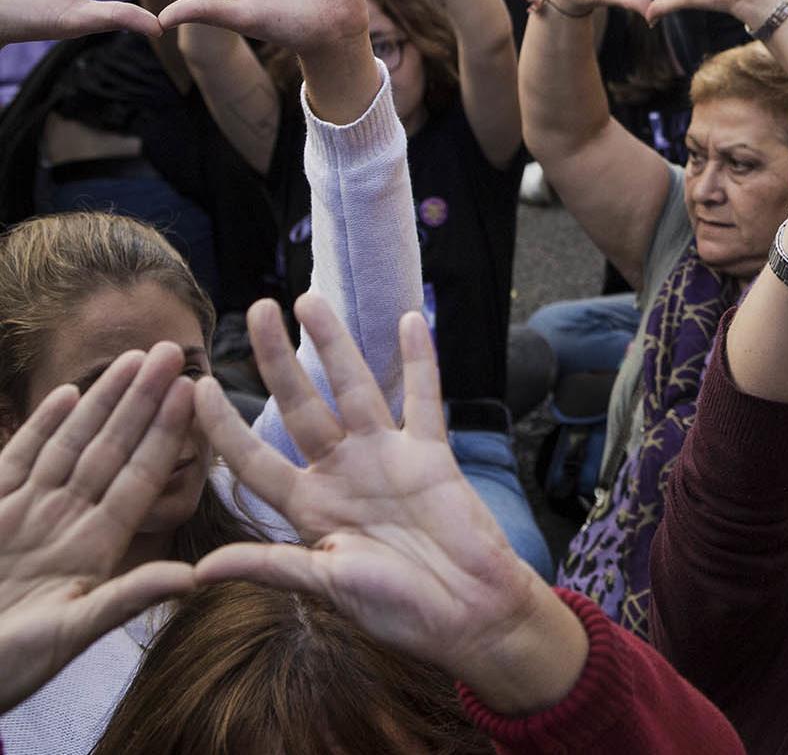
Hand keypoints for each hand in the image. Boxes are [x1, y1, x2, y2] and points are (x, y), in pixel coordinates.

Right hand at [0, 344, 196, 713]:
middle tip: (170, 351)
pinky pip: (19, 461)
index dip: (164, 435)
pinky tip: (67, 394)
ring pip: (70, 446)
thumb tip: (193, 577)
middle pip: (110, 449)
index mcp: (94, 550)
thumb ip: (125, 599)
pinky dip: (41, 429)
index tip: (192, 392)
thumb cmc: (4, 669)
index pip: (137, 478)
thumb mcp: (67, 636)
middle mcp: (66, 523)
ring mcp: (25, 515)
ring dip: (101, 402)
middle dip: (141, 401)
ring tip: (132, 359)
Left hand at [191, 299, 586, 716]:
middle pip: (299, 406)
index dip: (223, 427)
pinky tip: (411, 321)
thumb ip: (270, 566)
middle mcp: (341, 474)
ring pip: (354, 389)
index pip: (253, 459)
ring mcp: (386, 459)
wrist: (467, 611)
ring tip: (310, 301)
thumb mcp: (326, 586)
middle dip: (275, 360)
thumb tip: (198, 571)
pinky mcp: (430, 455)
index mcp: (308, 508)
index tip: (196, 389)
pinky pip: (423, 399)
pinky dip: (419, 361)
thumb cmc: (397, 608)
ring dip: (335, 344)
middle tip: (254, 312)